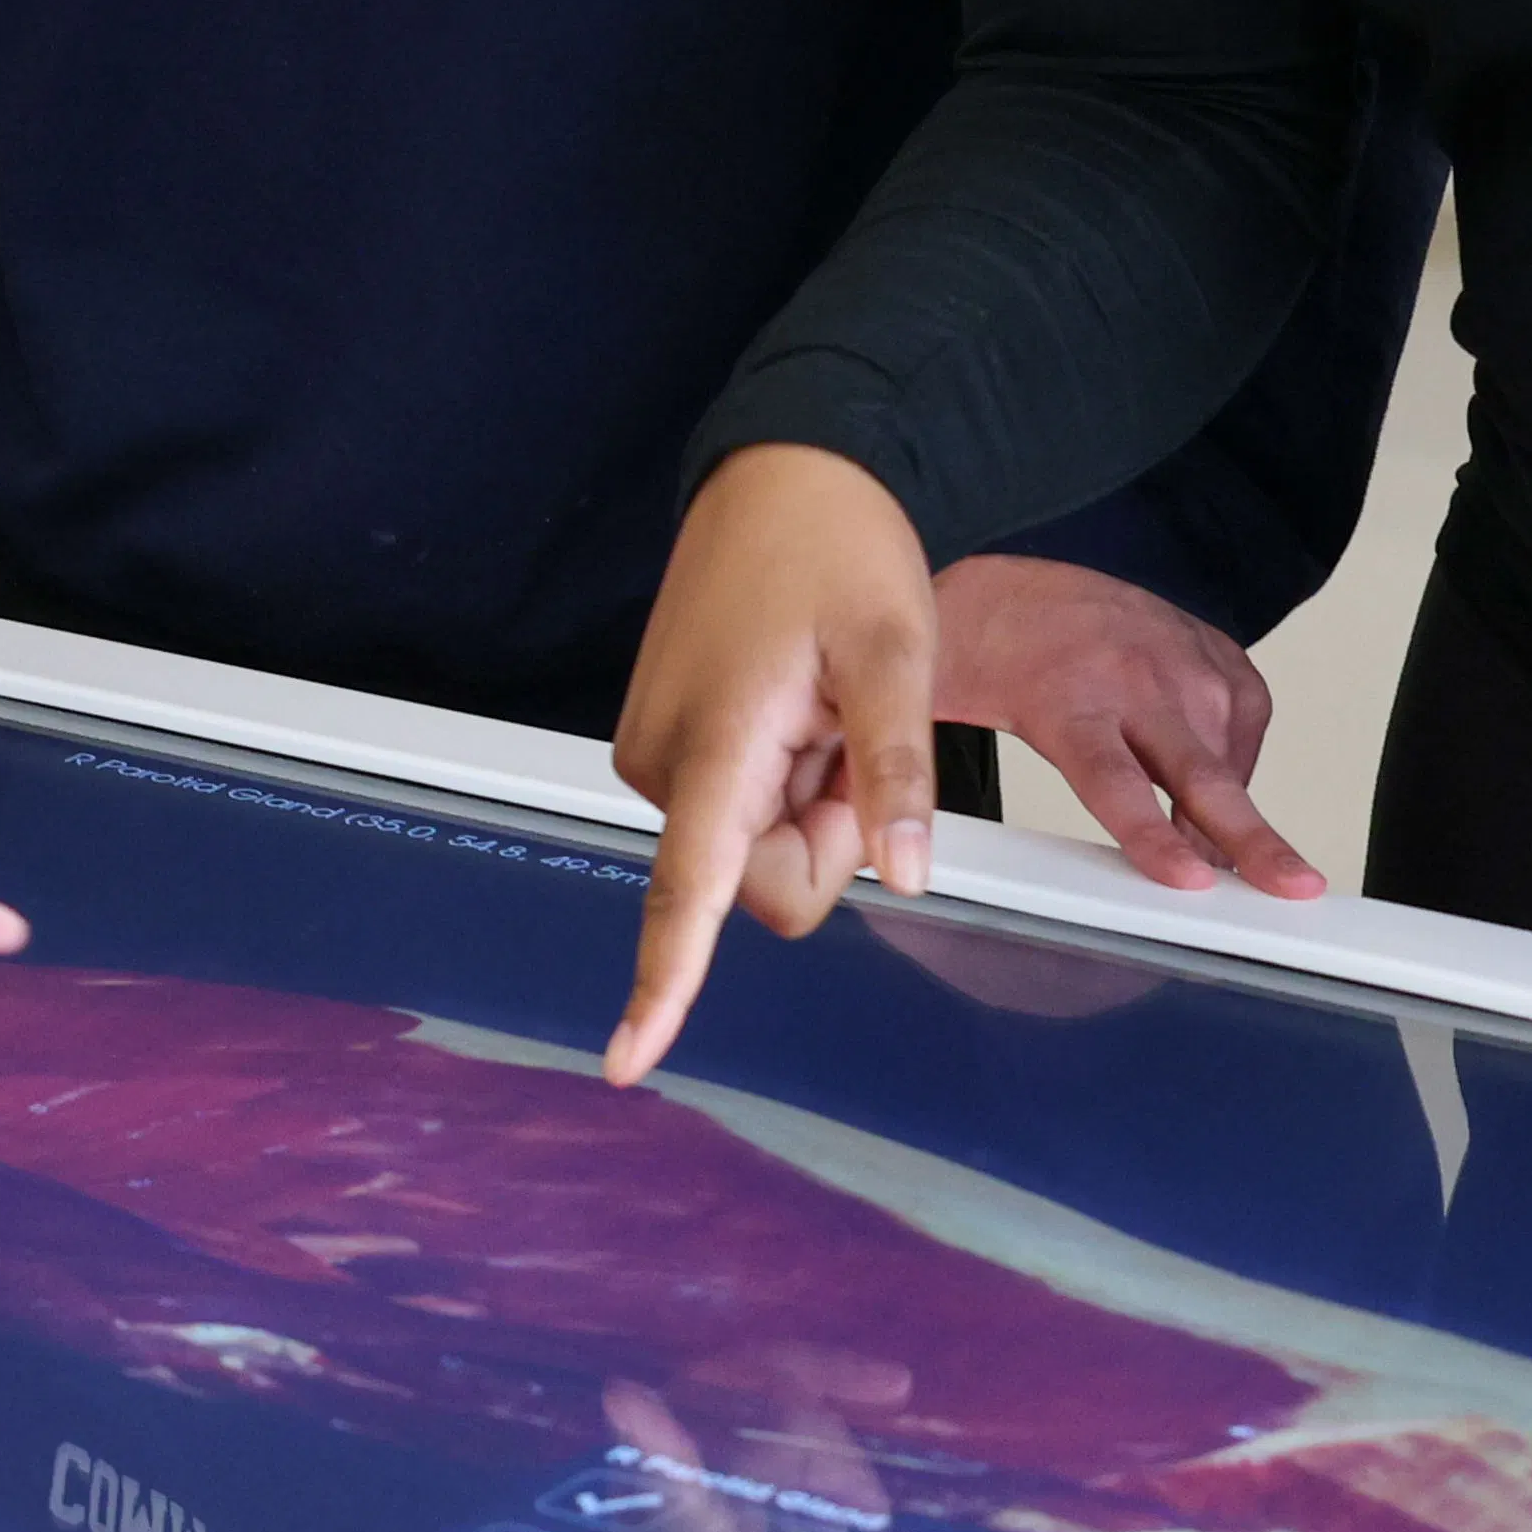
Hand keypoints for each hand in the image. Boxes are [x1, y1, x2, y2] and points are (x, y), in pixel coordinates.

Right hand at [604, 447, 941, 1083]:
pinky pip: (741, 811)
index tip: (628, 1060)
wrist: (786, 471)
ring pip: (753, 848)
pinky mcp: (668, 747)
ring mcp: (659, 755)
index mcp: (715, 743)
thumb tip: (903, 878)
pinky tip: (796, 708)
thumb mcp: (898, 650)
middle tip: (853, 736)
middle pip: (759, 881)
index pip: (687, 891)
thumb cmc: (838, 545)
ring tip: (823, 708)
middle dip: (825, 834)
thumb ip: (899, 769)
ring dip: (808, 800)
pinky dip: (785, 778)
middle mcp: (664, 763)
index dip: (663, 983)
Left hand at [936, 556, 1324, 899]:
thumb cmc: (966, 653)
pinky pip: (1246, 705)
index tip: (1192, 878)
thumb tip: (899, 867)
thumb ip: (936, 796)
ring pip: (1233, 747)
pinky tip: (1220, 775)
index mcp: (1064, 697)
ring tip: (1239, 855)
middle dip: (1253, 836)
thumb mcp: (941, 725)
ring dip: (1237, 800)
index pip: (1118, 783)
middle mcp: (1132, 673)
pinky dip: (1240, 748)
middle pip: (1203, 774)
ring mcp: (1174, 651)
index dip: (1157, 835)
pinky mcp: (1201, 639)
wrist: (990, 577)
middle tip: (1294, 888)